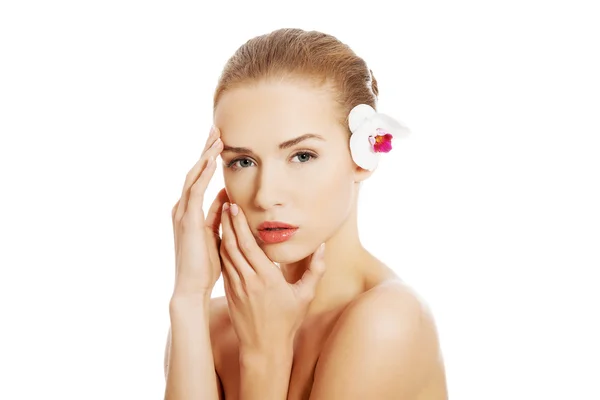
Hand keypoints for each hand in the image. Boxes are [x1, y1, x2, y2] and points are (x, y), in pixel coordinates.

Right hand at [171, 126, 228, 298]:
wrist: (192, 287)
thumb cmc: (205, 265)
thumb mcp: (215, 233)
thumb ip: (218, 214)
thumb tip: (228, 196)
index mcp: (189, 211)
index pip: (199, 178)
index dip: (208, 159)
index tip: (219, 141)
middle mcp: (182, 208)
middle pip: (194, 171)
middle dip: (205, 149)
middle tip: (216, 128)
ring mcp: (182, 213)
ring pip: (193, 176)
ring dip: (205, 155)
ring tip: (216, 136)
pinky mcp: (187, 220)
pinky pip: (196, 190)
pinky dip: (204, 173)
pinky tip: (213, 159)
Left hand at [219, 202, 326, 351]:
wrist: (264, 347)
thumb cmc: (287, 321)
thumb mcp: (305, 296)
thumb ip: (315, 270)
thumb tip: (322, 247)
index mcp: (267, 278)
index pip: (249, 246)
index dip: (240, 225)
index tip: (235, 207)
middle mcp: (249, 281)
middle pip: (233, 245)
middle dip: (227, 222)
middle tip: (225, 203)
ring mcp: (236, 287)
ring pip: (225, 255)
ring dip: (222, 234)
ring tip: (220, 215)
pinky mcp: (229, 293)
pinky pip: (223, 266)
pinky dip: (221, 250)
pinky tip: (221, 238)